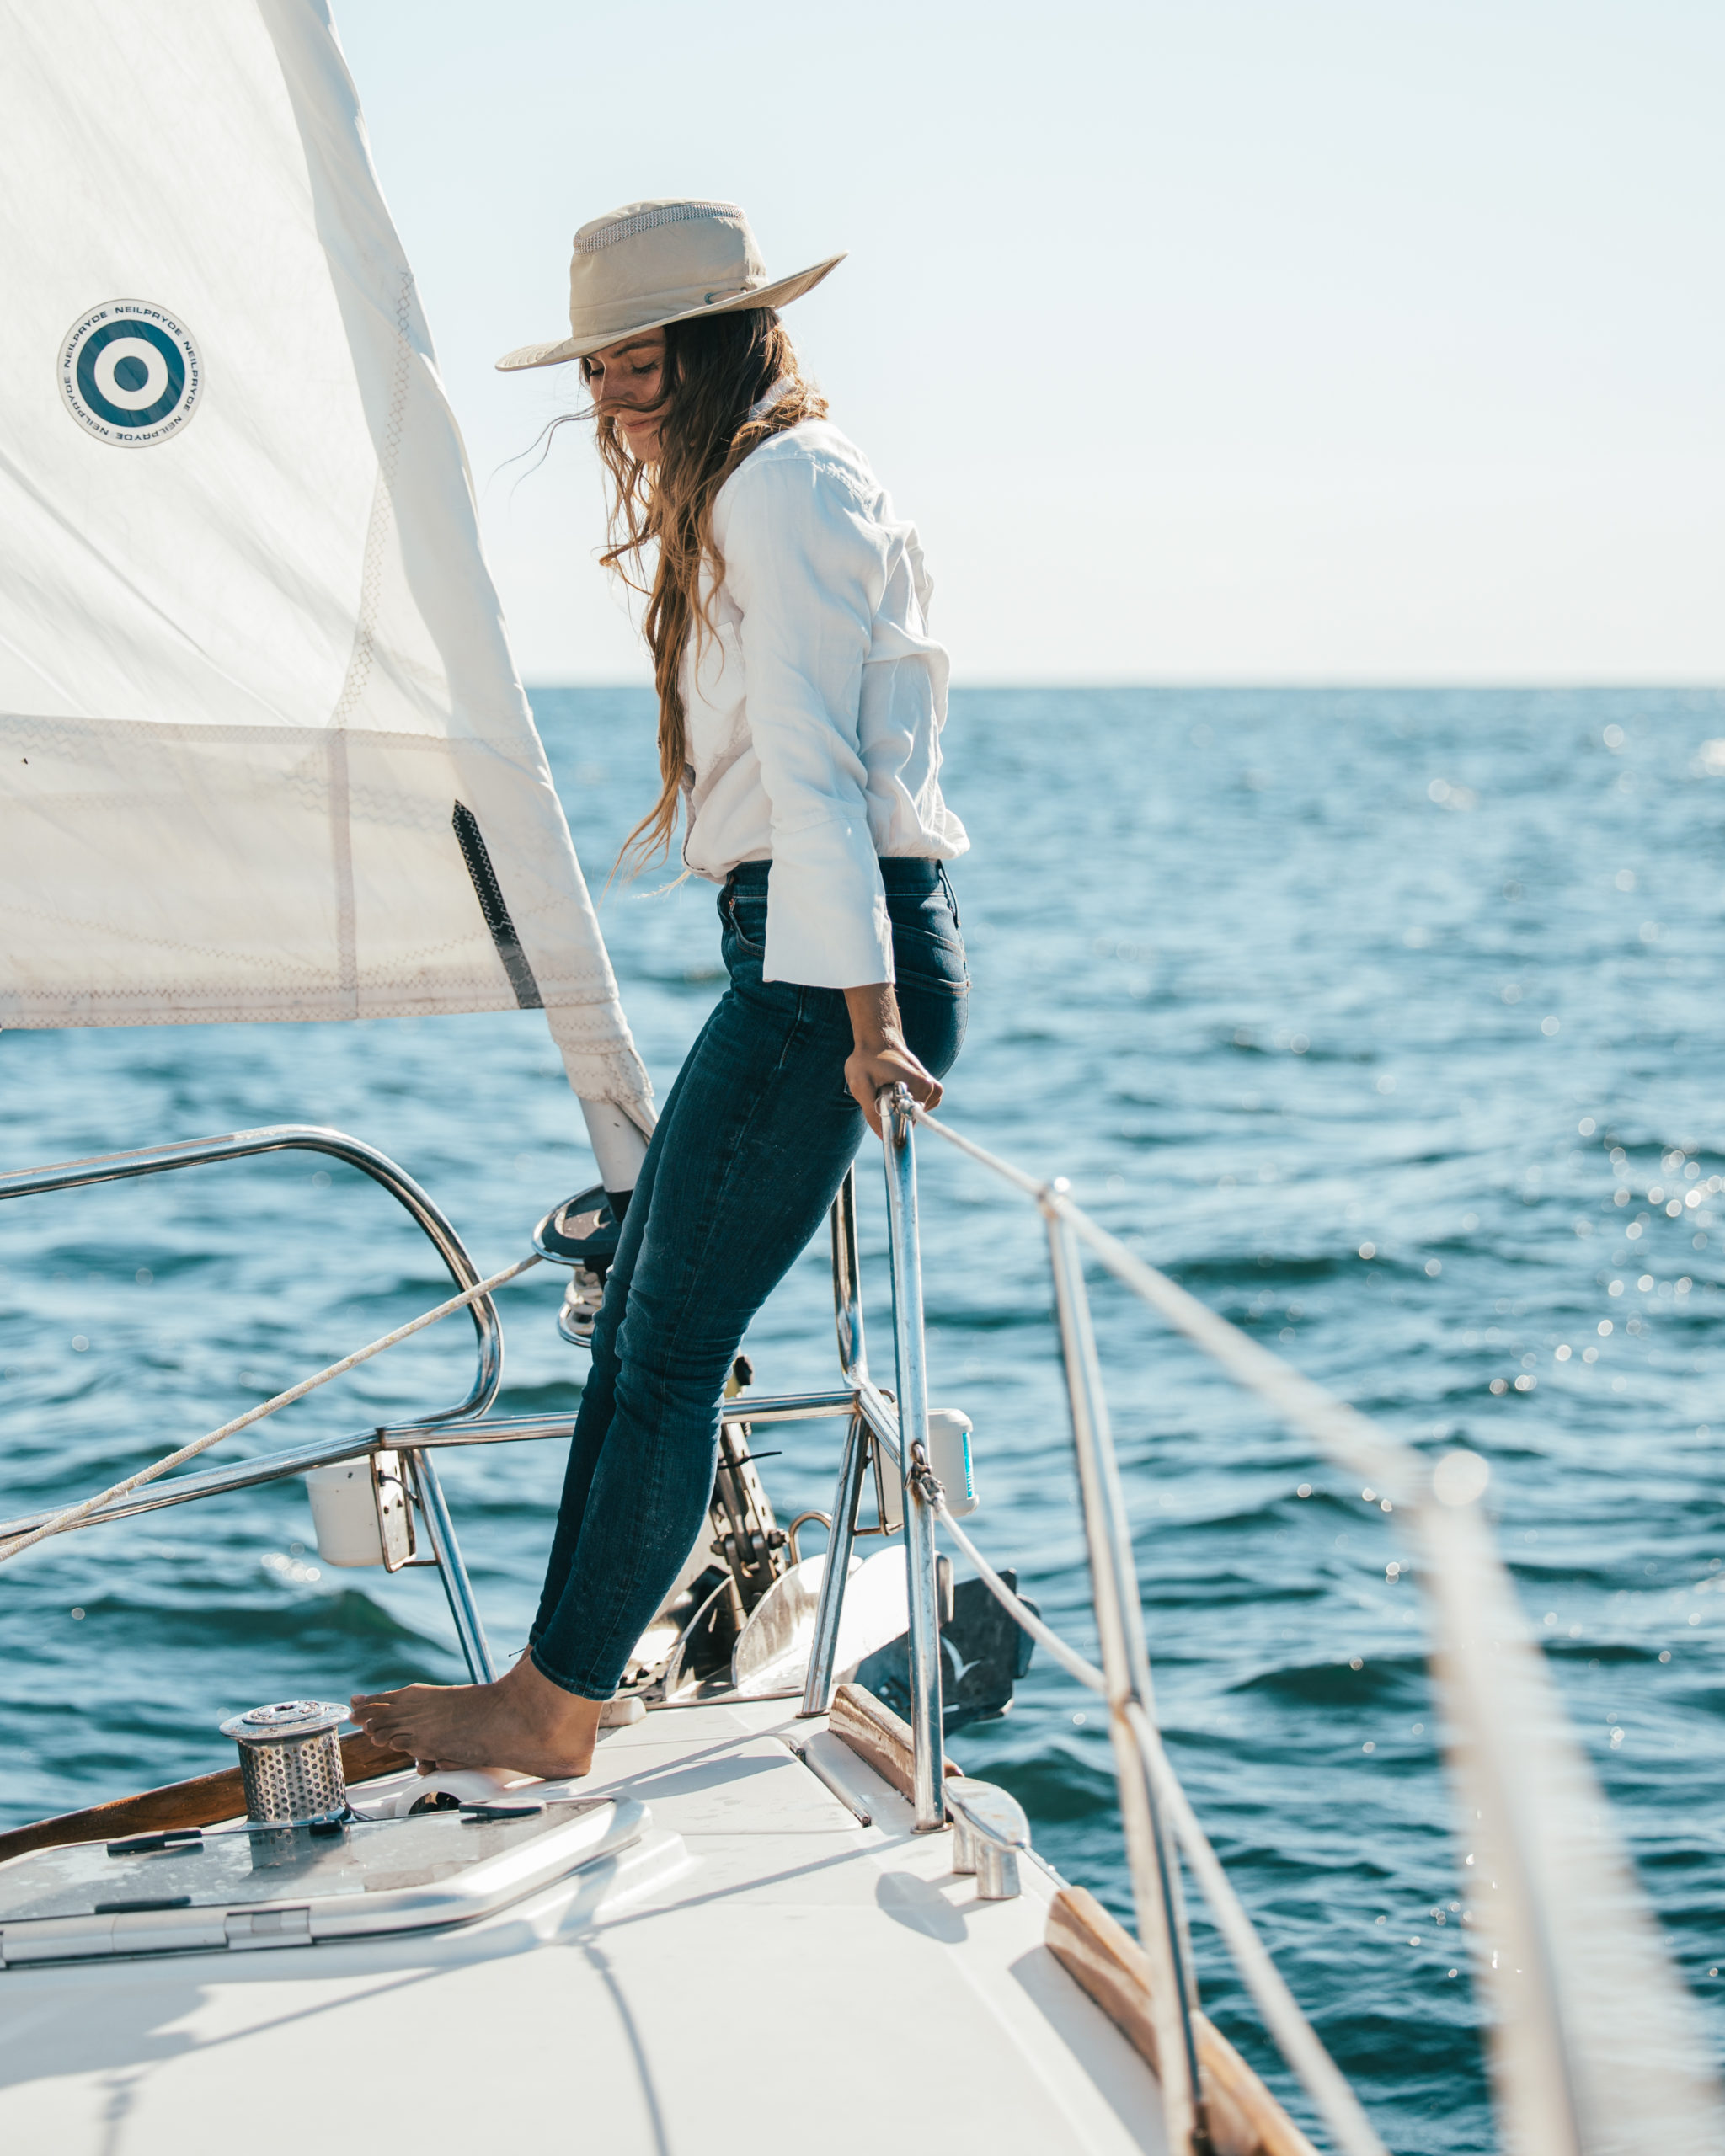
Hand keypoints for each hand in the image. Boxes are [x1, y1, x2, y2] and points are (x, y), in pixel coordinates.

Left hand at [844, 983, 942, 1136]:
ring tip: (884, 1087)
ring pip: (912, 1115)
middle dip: (892, 1113)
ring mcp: (933, 1089)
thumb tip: (884, 1136)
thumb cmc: (867, 1059)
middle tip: (878, 1091)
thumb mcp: (860, 1085)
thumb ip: (872, 1112)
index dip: (890, 1122)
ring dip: (896, 1108)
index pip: (908, 1121)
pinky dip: (903, 1104)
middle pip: (910, 1119)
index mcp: (921, 1086)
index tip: (878, 1107)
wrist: (878, 1039)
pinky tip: (894, 1088)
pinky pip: (916, 1109)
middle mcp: (932, 1088)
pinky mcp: (931, 1090)